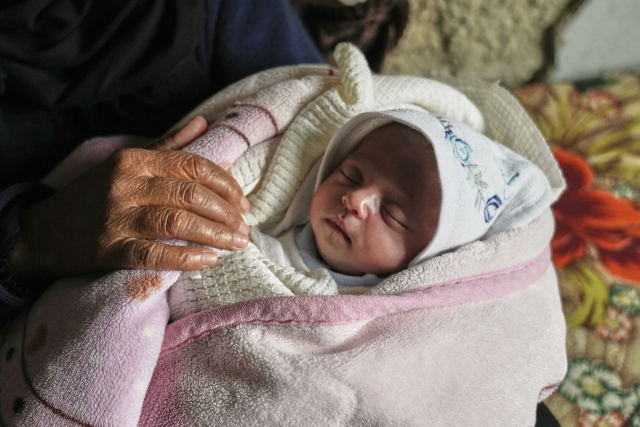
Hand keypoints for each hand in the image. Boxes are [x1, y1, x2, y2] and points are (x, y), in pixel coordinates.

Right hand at [8, 116, 249, 279]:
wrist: (43, 231)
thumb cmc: (95, 196)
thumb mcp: (128, 163)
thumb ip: (168, 146)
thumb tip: (203, 124)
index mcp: (135, 159)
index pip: (194, 166)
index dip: (226, 185)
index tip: (244, 203)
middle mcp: (126, 183)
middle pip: (191, 194)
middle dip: (227, 213)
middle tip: (245, 230)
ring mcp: (115, 216)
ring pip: (178, 222)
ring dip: (216, 235)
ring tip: (237, 245)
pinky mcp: (107, 248)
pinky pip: (154, 253)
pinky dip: (186, 257)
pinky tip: (209, 261)